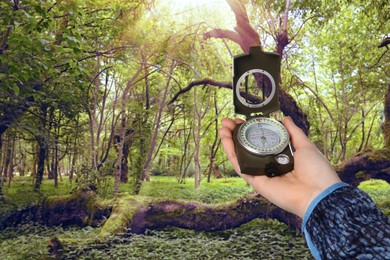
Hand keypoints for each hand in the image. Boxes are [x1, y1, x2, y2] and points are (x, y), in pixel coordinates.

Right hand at [219, 116, 340, 217]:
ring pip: (240, 156)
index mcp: (281, 156)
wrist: (318, 193)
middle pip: (247, 147)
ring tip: (223, 127)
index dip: (251, 130)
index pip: (261, 141)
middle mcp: (269, 164)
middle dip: (236, 133)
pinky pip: (240, 166)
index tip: (243, 119)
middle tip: (228, 121)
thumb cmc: (316, 171)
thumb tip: (285, 118)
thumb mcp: (305, 146)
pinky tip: (226, 140)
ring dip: (229, 141)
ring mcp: (261, 173)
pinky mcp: (255, 181)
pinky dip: (231, 153)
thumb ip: (293, 132)